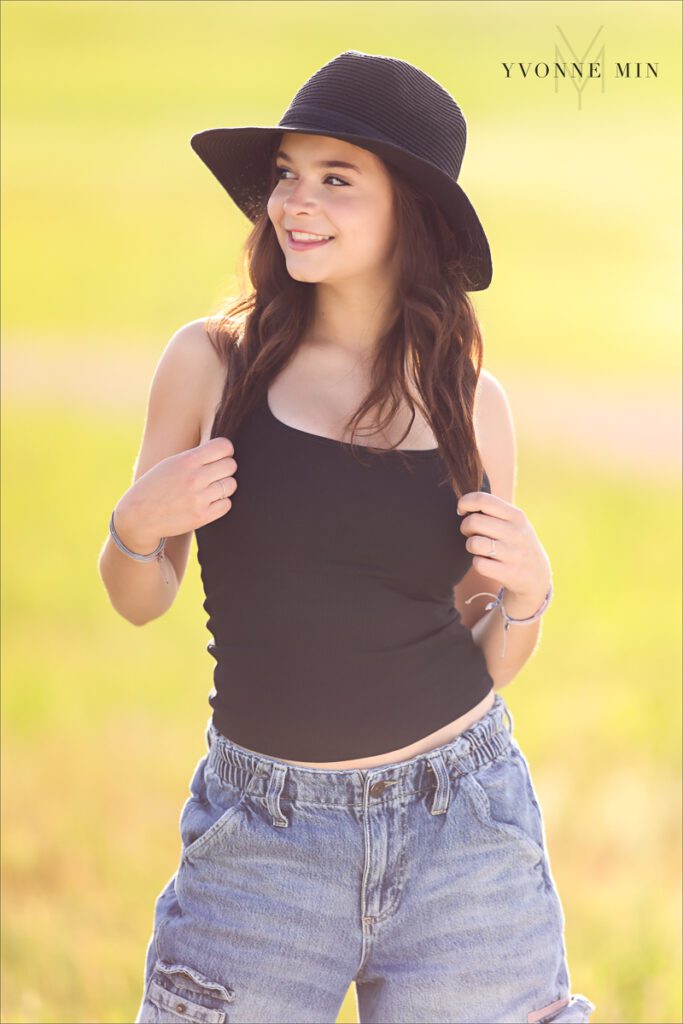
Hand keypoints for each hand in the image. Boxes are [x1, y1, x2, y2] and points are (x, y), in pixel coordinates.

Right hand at [116, 437, 237, 547]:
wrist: (139, 516)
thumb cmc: (155, 486)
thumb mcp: (171, 464)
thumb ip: (195, 457)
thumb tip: (224, 451)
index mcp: (187, 461)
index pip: (224, 446)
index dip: (226, 450)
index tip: (221, 455)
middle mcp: (195, 478)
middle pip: (231, 465)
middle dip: (226, 468)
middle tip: (215, 473)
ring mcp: (199, 498)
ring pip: (231, 485)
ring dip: (224, 485)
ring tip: (211, 487)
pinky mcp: (202, 516)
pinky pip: (227, 504)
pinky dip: (221, 502)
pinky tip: (209, 501)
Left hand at [457, 490, 551, 611]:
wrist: (537, 575)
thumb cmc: (516, 542)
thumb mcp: (515, 522)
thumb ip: (493, 510)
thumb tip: (463, 503)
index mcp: (516, 515)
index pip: (483, 500)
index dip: (465, 502)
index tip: (462, 510)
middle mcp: (516, 532)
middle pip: (473, 521)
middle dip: (465, 527)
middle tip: (470, 533)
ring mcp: (513, 553)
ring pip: (474, 543)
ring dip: (470, 545)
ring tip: (478, 548)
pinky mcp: (508, 572)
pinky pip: (478, 564)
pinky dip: (477, 563)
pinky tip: (486, 562)